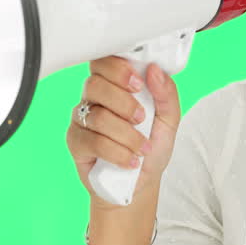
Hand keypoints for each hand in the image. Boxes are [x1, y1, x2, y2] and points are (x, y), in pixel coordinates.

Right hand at [65, 56, 181, 211]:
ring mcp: (82, 120)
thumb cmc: (151, 146)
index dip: (117, 68)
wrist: (141, 183)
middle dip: (123, 102)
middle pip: (95, 84)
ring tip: (142, 148)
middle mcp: (94, 99)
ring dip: (126, 134)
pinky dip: (117, 152)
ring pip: (97, 116)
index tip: (138, 83)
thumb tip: (154, 70)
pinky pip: (93, 141)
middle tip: (142, 118)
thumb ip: (166, 93)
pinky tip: (130, 160)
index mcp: (115, 85)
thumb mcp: (169, 120)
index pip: (104, 61)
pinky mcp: (77, 143)